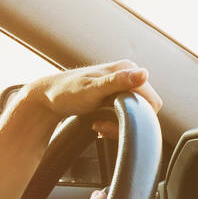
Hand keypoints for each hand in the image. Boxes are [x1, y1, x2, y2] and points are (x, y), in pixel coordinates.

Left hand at [16, 60, 162, 140]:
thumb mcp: (91, 90)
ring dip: (118, 125)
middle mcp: (127, 74)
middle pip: (144, 109)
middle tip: (103, 128)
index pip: (151, 101)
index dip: (136, 118)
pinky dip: (113, 123)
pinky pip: (124, 113)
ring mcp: (121, 84)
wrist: (46, 97)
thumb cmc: (65, 93)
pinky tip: (99, 124)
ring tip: (99, 126)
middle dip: (125, 123)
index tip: (113, 124)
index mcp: (127, 69)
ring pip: (134, 113)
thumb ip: (117, 82)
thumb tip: (144, 74)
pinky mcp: (114, 94)